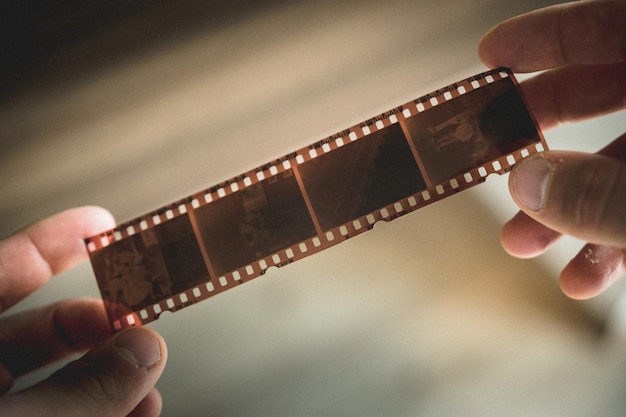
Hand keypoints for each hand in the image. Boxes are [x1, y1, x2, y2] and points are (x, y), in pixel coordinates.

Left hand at [0, 207, 167, 416]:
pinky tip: (135, 413)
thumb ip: (80, 389)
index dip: (55, 242)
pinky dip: (103, 413)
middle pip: (44, 327)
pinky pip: (63, 415)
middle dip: (103, 323)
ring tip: (148, 386)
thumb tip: (143, 350)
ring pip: (60, 382)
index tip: (102, 224)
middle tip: (141, 322)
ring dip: (114, 380)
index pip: (4, 269)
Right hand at [478, 0, 625, 298]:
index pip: (610, 25)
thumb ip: (604, 196)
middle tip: (491, 154)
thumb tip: (529, 184)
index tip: (490, 55)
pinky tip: (586, 275)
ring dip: (569, 207)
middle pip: (608, 90)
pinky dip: (616, 237)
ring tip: (524, 244)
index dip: (544, 38)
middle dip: (540, 136)